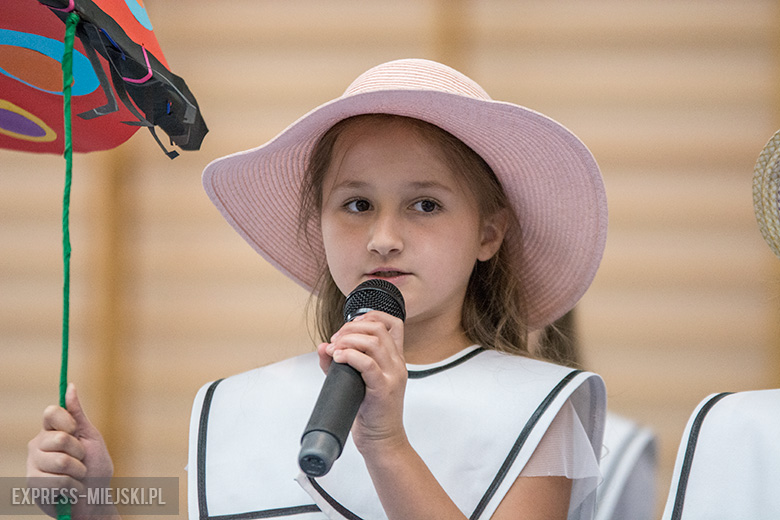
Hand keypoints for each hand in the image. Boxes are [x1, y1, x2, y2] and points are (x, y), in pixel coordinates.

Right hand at [27, 383, 114, 517]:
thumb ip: (78, 414)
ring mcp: (33, 465)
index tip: (76, 431)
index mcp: (52, 430)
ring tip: (77, 476)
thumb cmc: (95, 467)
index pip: (51, 412)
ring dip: (78, 471)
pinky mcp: (33, 484)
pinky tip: (70, 489)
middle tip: (81, 460)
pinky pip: (57, 480)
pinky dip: (73, 486)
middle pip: (59, 438)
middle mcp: (38, 445)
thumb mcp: (90, 437)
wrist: (94, 498)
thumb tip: (70, 386)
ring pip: (60, 461)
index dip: (66, 421)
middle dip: (79, 452)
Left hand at [317, 311, 406, 452]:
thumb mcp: (355, 381)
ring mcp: (393, 376)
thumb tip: (323, 347)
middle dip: (351, 328)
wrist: (382, 441)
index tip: (348, 326)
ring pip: (373, 342)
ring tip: (334, 349)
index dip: (369, 316)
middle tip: (335, 340)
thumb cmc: (370, 413)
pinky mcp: (384, 390)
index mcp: (394, 359)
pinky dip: (349, 356)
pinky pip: (367, 364)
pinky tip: (338, 358)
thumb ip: (339, 362)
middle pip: (378, 328)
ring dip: (348, 340)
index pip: (392, 323)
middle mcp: (397, 364)